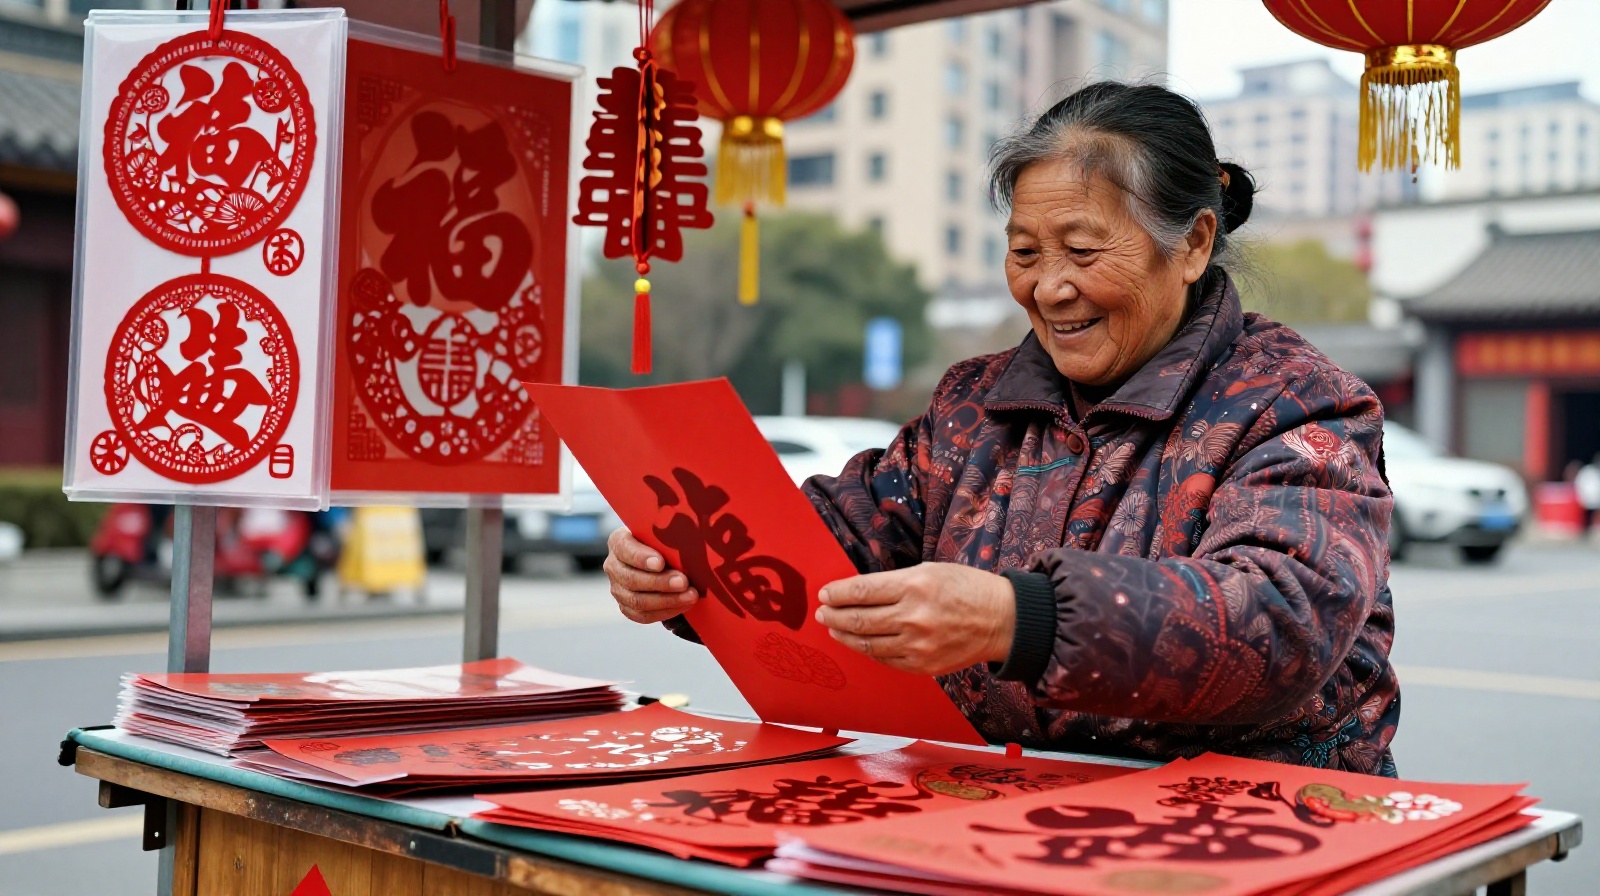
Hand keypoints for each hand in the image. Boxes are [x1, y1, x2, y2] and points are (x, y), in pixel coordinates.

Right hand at [602, 527, 699, 623]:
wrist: (663, 559)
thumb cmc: (664, 541)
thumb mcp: (663, 534)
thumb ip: (668, 538)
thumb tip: (687, 544)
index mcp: (618, 542)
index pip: (624, 549)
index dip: (641, 558)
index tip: (661, 563)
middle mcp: (614, 566)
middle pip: (631, 579)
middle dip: (660, 582)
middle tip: (683, 582)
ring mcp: (618, 589)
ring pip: (637, 601)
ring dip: (667, 600)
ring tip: (690, 596)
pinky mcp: (626, 607)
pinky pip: (643, 615)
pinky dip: (665, 612)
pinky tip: (683, 605)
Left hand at [814, 563, 1016, 675]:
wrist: (1001, 619)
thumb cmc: (966, 588)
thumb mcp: (929, 570)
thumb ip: (894, 583)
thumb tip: (858, 592)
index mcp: (915, 586)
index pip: (861, 591)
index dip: (837, 593)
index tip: (825, 594)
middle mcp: (914, 617)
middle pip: (859, 619)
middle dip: (834, 616)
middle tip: (822, 613)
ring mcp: (918, 645)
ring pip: (868, 643)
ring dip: (845, 636)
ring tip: (834, 629)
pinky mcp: (923, 665)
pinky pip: (886, 659)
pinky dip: (869, 651)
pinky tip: (861, 643)